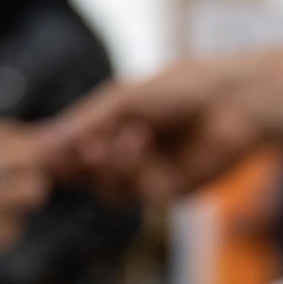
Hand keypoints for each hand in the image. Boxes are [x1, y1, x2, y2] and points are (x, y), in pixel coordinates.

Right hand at [0, 119, 49, 283]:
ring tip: (2, 201)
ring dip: (27, 197)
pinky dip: (6, 227)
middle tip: (23, 178)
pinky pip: (17, 226)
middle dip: (36, 168)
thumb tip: (48, 134)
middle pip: (33, 159)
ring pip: (34, 192)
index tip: (31, 156)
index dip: (33, 145)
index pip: (15, 133)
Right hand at [45, 59, 265, 200]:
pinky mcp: (171, 190)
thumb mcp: (125, 99)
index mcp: (118, 126)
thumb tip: (48, 140)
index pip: (78, 149)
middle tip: (88, 148)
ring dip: (111, 167)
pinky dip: (135, 172)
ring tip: (126, 140)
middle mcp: (131, 152)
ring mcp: (150, 173)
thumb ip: (87, 121)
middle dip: (85, 163)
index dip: (63, 153)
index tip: (49, 152)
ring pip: (110, 190)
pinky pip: (138, 194)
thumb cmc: (183, 88)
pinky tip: (143, 145)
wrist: (234, 103)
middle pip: (89, 176)